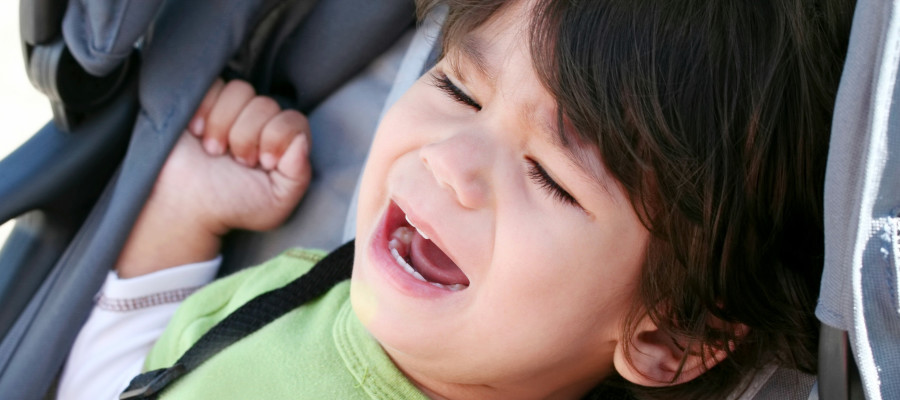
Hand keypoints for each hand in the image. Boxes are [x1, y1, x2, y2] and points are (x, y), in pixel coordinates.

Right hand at [116, 79, 311, 276]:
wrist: (183, 206)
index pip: (293, 120)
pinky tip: (197, 132)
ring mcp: (230, 112)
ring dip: (223, 123)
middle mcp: (258, 124)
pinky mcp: (202, 101)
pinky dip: (204, 108)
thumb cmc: (229, 207)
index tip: (262, 162)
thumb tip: (301, 140)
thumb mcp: (276, 202)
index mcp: (280, 145)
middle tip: (234, 160)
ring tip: (213, 149)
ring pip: (240, 90)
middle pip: (266, 104)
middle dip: (247, 137)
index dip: (277, 137)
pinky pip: (213, 84)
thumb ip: (299, 174)